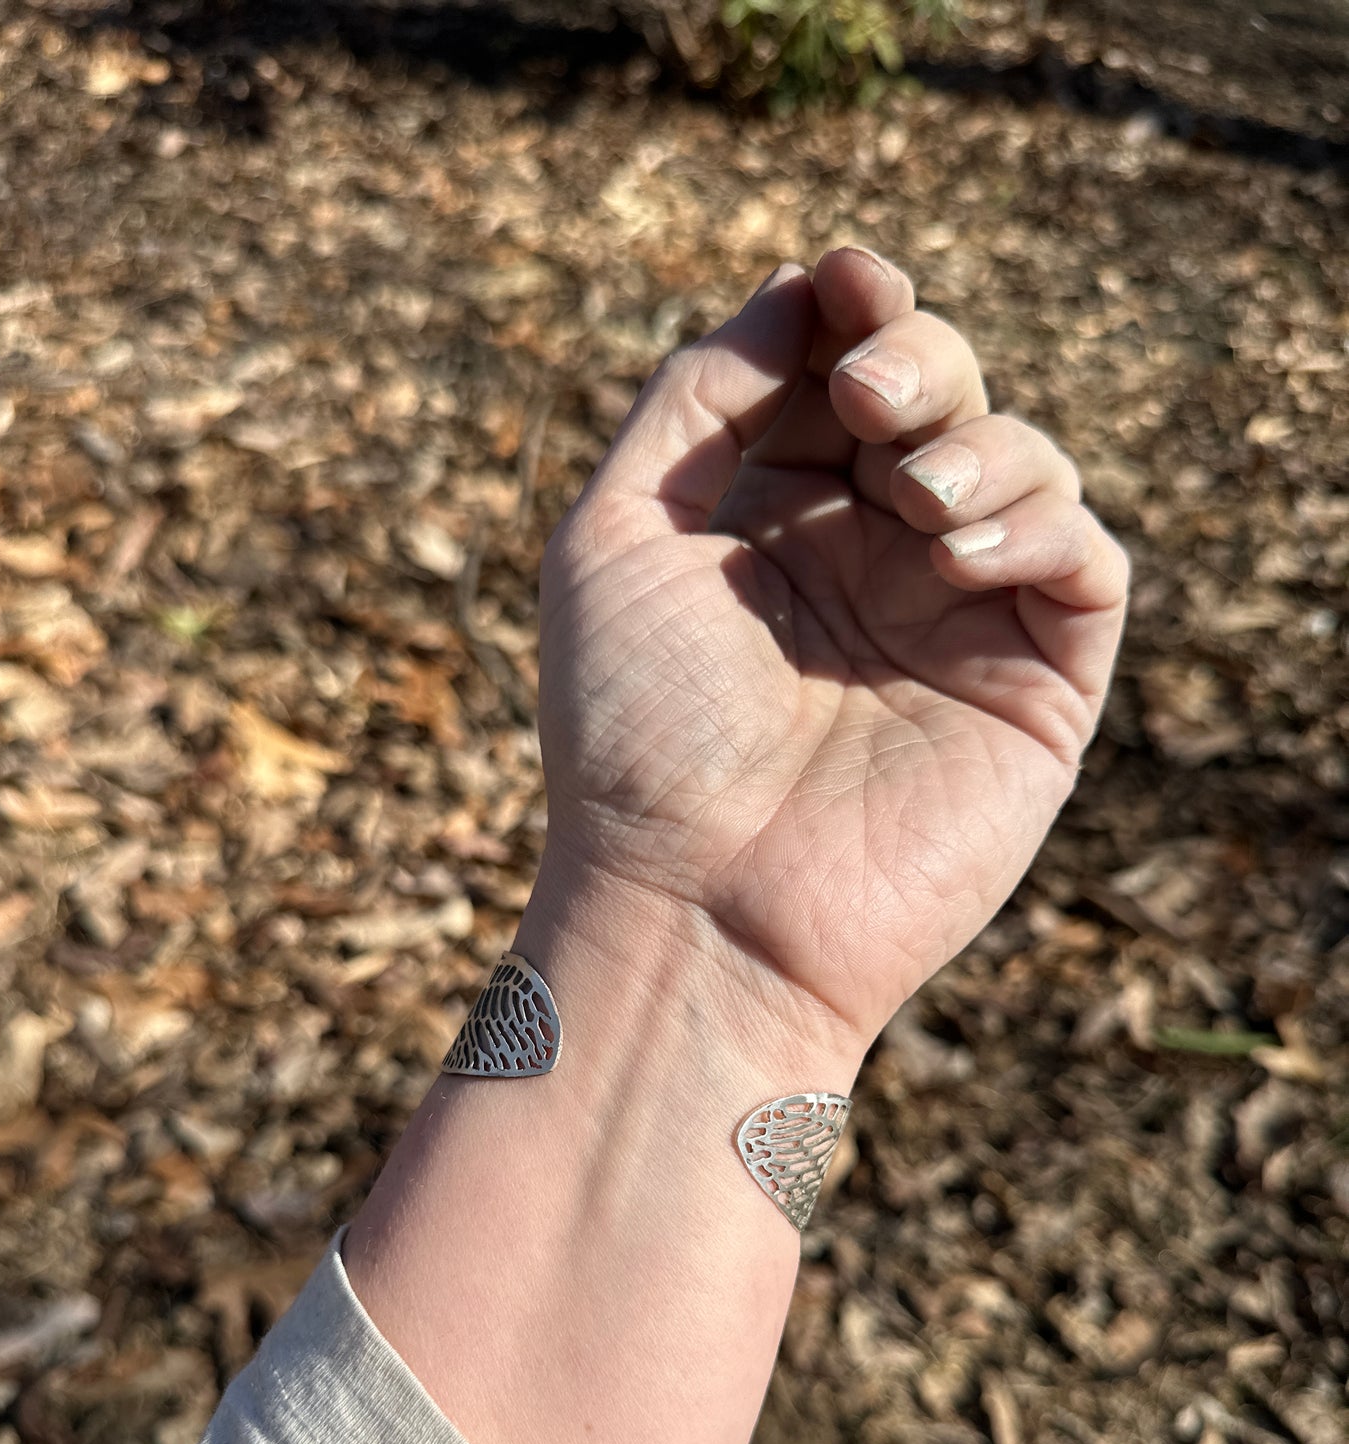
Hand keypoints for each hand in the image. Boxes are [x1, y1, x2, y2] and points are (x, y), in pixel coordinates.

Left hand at [534, 248, 1128, 1051]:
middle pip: (938, 402)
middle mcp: (870, 566)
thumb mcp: (617, 538)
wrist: (696, 907)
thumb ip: (694, 400)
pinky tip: (958, 548)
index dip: (854, 313)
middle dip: (918, 361)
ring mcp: (957, 624)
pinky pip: (1086, 561)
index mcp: (773, 528)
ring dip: (978, 442)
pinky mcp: (1036, 688)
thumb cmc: (633, 735)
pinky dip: (1041, 521)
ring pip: (1023, 463)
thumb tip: (794, 294)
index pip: (840, 380)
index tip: (846, 277)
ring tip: (911, 496)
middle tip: (875, 394)